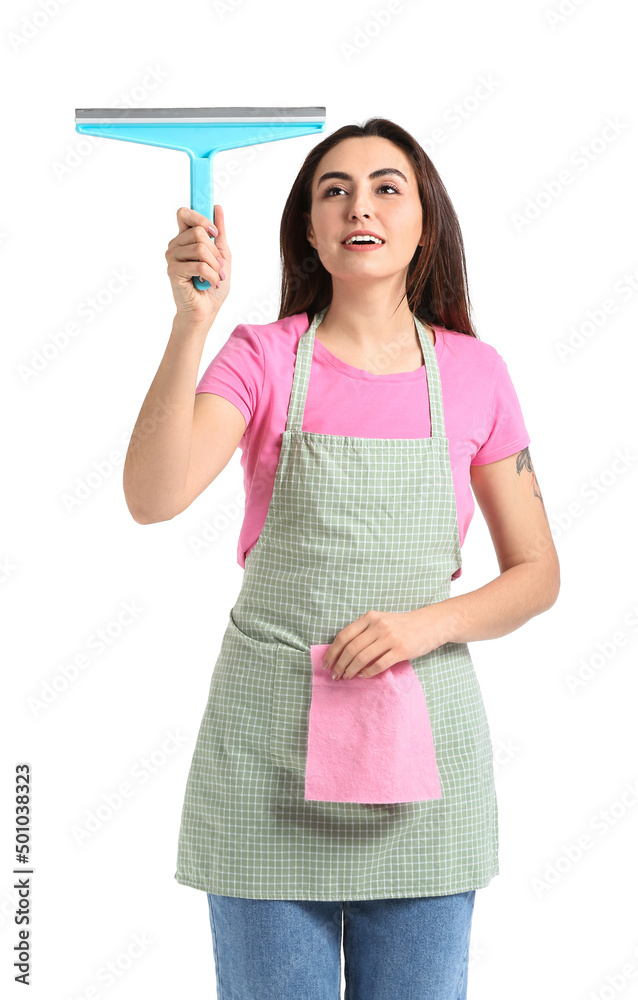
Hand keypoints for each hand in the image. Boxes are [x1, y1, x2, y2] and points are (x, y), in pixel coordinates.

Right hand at [165, 205, 230, 324]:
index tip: (214, 232)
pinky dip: (211, 276)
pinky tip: (210, 283)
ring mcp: (172, 258)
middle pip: (198, 231)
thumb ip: (219, 234)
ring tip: (215, 277)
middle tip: (218, 266)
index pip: (184, 214)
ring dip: (215, 266)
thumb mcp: (222, 256)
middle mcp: (175, 246)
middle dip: (215, 251)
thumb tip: (217, 208)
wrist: (206, 310)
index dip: (200, 217)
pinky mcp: (173, 271)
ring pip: (200, 248)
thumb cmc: (212, 285)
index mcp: (184, 239)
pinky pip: (199, 265)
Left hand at [322, 607, 442, 680]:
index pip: (344, 636)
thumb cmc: (402, 625)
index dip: (332, 652)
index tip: (327, 663)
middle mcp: (378, 625)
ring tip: (346, 677)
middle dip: (339, 664)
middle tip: (335, 675)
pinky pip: (379, 665)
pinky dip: (368, 673)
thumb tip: (342, 652)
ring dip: (351, 670)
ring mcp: (390, 637)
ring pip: (362, 658)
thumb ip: (363, 631)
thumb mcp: (380, 620)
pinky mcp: (401, 650)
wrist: (430, 624)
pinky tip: (363, 676)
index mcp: (370, 617)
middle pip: (351, 649)